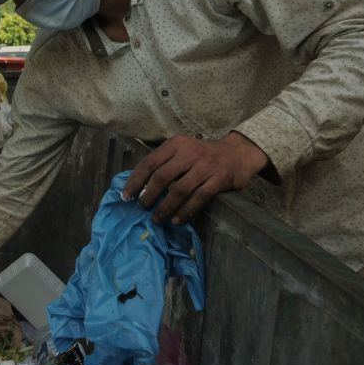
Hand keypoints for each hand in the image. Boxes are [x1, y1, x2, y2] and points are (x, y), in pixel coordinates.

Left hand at [122, 132, 267, 224]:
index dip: (135, 181)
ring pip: (179, 190)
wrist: (237, 153)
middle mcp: (189, 153)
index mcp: (175, 144)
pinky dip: (186, 211)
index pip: (149, 162)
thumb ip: (164, 163)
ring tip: (157, 219)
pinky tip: (177, 220)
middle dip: (148, 195)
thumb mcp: (182, 150)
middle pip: (162, 177)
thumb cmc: (202, 155)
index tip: (126, 196)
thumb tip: (138, 185)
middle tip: (142, 208)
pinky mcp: (218, 179)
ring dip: (165, 207)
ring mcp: (205, 166)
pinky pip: (198, 198)